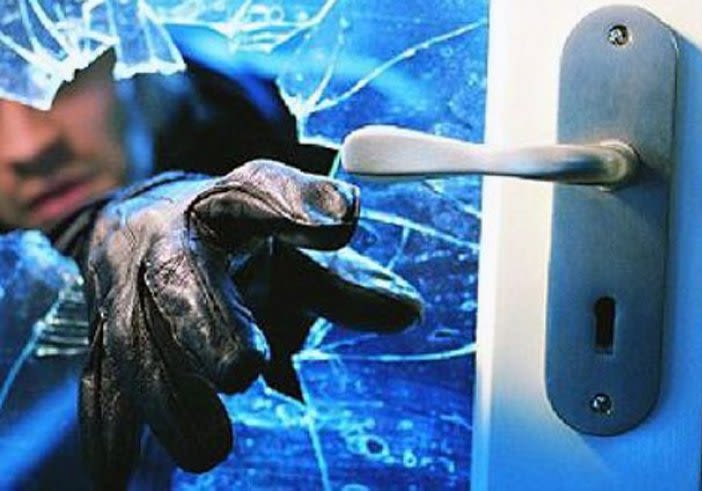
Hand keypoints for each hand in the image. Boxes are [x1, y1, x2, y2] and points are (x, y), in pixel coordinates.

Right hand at [78, 160, 421, 488]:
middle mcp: (173, 239)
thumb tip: (410, 313)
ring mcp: (130, 284)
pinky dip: (107, 429)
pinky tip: (113, 477)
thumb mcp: (287, 253)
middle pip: (182, 274)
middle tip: (245, 371)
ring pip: (137, 336)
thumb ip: (342, 285)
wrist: (142, 224)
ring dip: (166, 393)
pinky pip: (101, 377)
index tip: (341, 218)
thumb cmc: (230, 240)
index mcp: (227, 207)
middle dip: (208, 321)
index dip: (294, 201)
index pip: (256, 192)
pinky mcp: (105, 329)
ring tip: (209, 450)